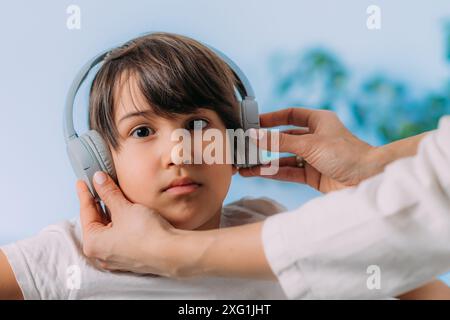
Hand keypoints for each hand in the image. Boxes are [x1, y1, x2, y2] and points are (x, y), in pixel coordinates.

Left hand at [76, 171, 179, 275]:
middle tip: (100, 186)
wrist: (172, 252)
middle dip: (100, 203)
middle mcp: (102, 254)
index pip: (86, 212)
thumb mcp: (124, 208)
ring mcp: (117, 258)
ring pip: (110, 229)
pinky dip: (122, 223)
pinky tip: (128, 213)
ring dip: (113, 212)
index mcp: (93, 244)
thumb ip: (109, 193)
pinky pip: (121, 236)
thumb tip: (99, 180)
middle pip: (97, 222)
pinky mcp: (132, 257)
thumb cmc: (146, 236)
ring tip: (115, 197)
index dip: (85, 194)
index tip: (83, 183)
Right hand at [240, 108, 376, 192]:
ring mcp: (314, 157)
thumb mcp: (309, 144)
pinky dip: (274, 172)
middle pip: (285, 138)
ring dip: (266, 161)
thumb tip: (254, 135)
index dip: (272, 118)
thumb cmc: (346, 154)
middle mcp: (316, 138)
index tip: (254, 123)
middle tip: (246, 146)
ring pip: (285, 157)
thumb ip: (279, 141)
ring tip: (246, 165)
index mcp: (319, 121)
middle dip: (266, 143)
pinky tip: (258, 173)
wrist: (368, 179)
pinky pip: (289, 171)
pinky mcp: (314, 175)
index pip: (290, 115)